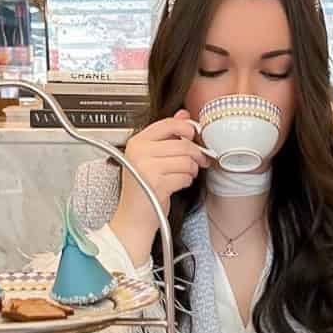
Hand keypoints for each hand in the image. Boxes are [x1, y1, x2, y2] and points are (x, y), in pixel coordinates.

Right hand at [110, 110, 209, 265]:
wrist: (133, 219)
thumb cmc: (143, 189)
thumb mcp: (152, 157)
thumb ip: (167, 135)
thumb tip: (184, 114)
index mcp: (137, 142)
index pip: (168, 124)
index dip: (187, 129)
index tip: (195, 137)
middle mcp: (139, 152)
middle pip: (183, 144)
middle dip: (196, 154)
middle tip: (200, 161)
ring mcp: (147, 168)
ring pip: (186, 161)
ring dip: (191, 171)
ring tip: (184, 176)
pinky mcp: (157, 184)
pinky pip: (185, 176)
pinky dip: (186, 182)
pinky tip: (177, 185)